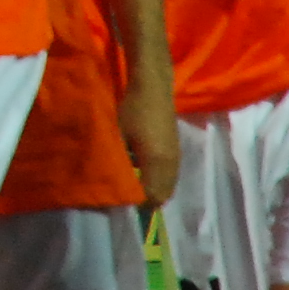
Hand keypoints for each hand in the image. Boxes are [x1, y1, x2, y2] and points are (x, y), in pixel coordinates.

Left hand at [121, 54, 179, 209]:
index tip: (121, 201)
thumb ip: (117, 161)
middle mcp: (170, 165)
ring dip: (154, 190)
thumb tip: (112, 181)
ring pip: (168, 187)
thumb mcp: (118, 135)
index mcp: (156, 162)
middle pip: (162, 196)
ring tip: (134, 184)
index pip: (150, 196)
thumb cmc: (131, 109)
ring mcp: (176, 158)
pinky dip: (159, 180)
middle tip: (127, 195)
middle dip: (146, 200)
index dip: (137, 203)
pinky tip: (144, 171)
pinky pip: (170, 176)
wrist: (153, 86)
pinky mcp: (176, 151)